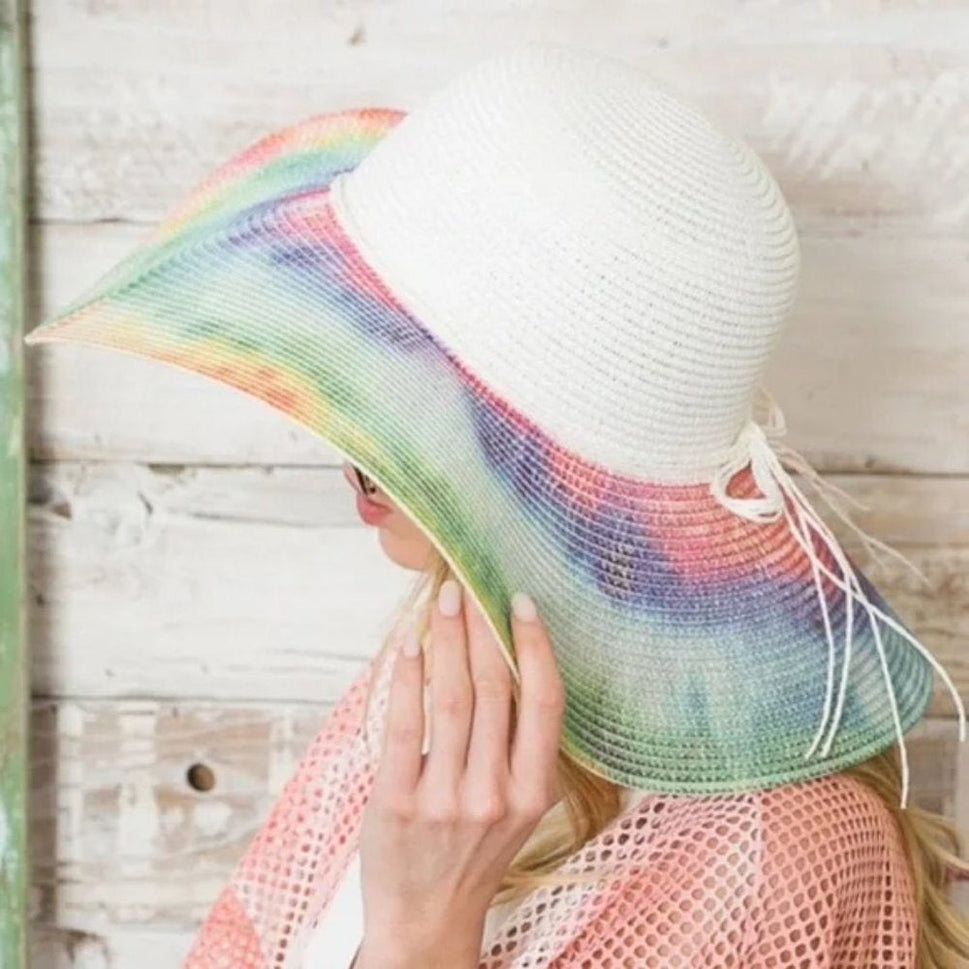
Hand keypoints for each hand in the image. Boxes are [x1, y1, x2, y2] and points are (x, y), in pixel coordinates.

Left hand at [353, 580, 564, 968]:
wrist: (427, 921)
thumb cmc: (473, 854)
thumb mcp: (515, 807)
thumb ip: (516, 745)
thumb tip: (504, 659)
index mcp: (534, 792)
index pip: (545, 702)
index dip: (536, 645)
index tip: (521, 602)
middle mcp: (496, 795)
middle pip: (495, 689)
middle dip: (482, 628)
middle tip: (470, 586)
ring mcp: (446, 800)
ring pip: (452, 698)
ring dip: (448, 640)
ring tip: (443, 602)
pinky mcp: (398, 803)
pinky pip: (405, 724)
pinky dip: (407, 676)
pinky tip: (409, 644)